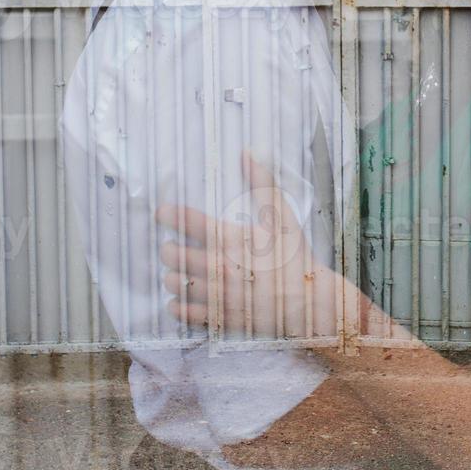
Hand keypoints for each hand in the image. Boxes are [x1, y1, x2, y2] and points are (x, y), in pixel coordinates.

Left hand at [157, 153, 338, 339]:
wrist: (308, 302)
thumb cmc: (294, 257)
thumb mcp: (282, 217)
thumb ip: (262, 183)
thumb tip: (248, 153)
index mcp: (231, 239)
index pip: (188, 221)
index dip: (169, 215)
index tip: (163, 213)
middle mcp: (218, 266)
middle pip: (172, 254)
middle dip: (169, 249)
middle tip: (174, 247)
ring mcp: (217, 294)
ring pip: (173, 283)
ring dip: (173, 276)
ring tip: (181, 272)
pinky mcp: (219, 317)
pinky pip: (183, 312)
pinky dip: (177, 305)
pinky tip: (183, 299)